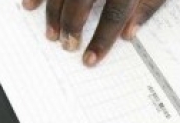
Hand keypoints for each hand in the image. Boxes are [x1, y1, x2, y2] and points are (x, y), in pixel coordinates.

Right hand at [22, 0, 167, 65]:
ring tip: (51, 34)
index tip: (90, 59)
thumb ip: (148, 6)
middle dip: (72, 26)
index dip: (102, 39)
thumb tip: (130, 34)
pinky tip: (30, 6)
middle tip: (66, 46)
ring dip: (52, 12)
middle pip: (81, 0)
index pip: (115, 13)